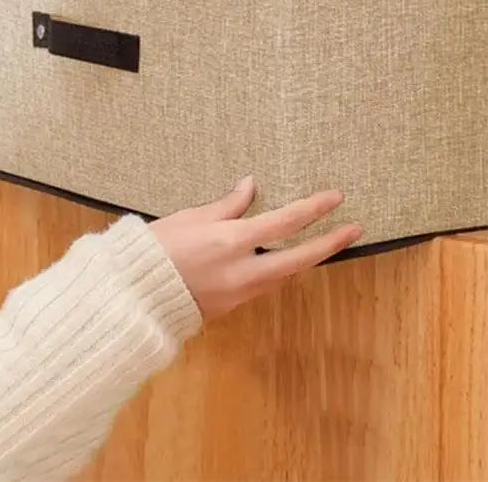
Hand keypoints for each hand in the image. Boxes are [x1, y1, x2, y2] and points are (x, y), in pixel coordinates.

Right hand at [151, 177, 361, 320]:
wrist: (137, 293)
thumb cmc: (157, 247)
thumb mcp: (189, 217)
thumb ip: (225, 205)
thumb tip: (250, 186)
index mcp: (231, 240)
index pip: (285, 221)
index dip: (313, 208)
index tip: (336, 197)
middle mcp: (244, 268)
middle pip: (299, 256)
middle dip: (330, 242)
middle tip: (354, 229)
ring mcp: (241, 291)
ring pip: (287, 274)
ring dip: (308, 259)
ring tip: (326, 244)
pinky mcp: (234, 305)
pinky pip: (267, 285)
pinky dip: (282, 271)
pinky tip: (288, 262)